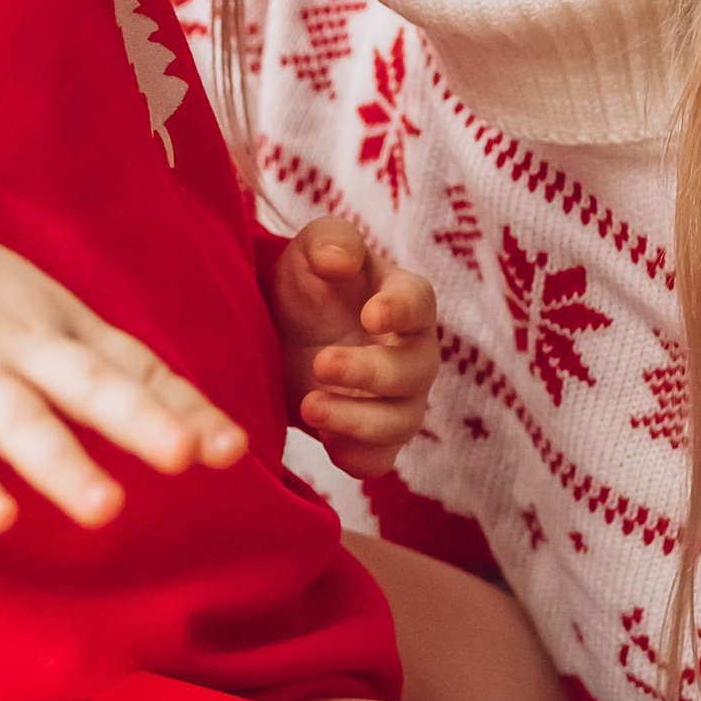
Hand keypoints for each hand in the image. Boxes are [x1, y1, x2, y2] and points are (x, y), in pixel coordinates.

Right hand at [0, 202, 245, 536]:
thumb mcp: (49, 317)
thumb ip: (110, 369)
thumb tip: (193, 427)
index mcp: (67, 330)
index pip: (137, 370)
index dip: (184, 408)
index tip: (231, 449)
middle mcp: (27, 348)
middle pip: (91, 385)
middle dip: (140, 420)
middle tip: (186, 456)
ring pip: (22, 421)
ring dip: (63, 463)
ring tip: (105, 508)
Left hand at [269, 217, 437, 475]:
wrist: (282, 334)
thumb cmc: (310, 286)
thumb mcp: (311, 251)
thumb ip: (330, 241)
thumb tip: (341, 261)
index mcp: (405, 302)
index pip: (419, 304)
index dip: (399, 311)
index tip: (370, 315)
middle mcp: (413, 354)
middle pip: (412, 371)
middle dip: (368, 371)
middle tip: (320, 364)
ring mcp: (398, 401)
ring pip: (400, 421)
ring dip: (358, 419)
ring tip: (309, 406)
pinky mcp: (372, 438)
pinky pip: (379, 459)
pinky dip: (357, 456)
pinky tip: (326, 443)